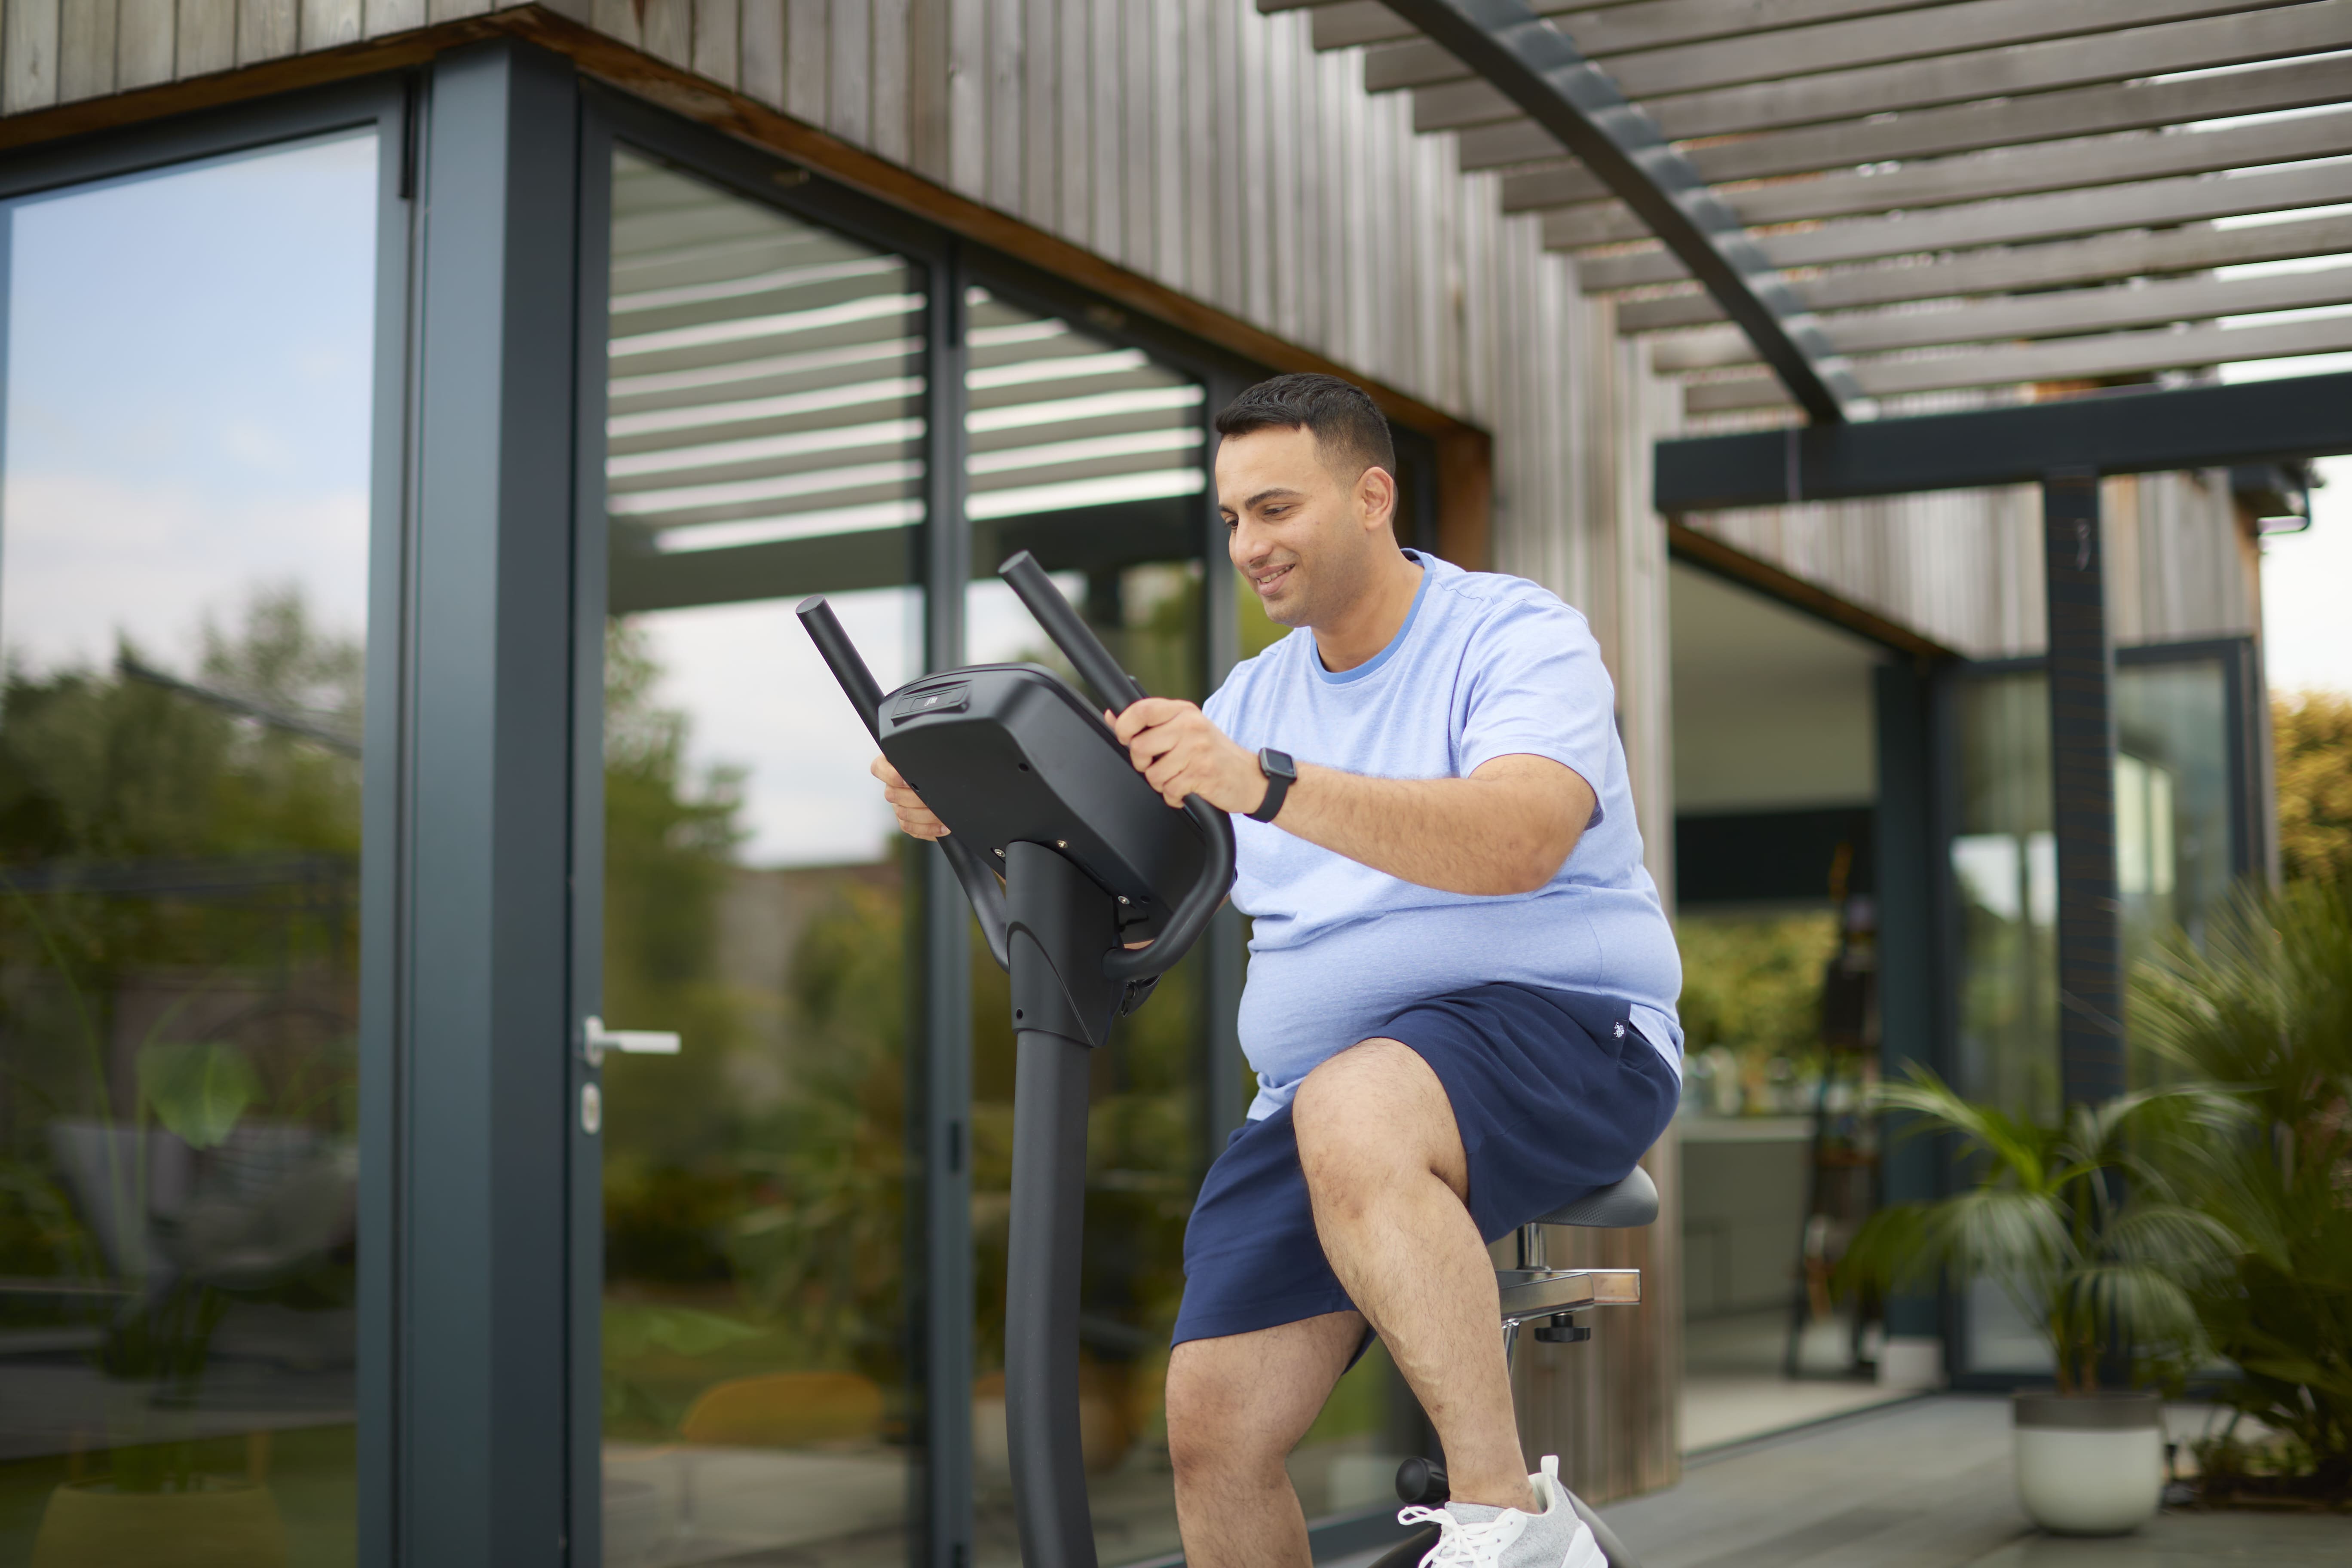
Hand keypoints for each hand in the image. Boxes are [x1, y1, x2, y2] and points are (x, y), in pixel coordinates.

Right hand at [872, 755, 948, 839]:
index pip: (879, 768)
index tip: (905, 780)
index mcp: (893, 765)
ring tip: (943, 815)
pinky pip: (910, 828)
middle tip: (934, 799)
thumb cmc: (939, 768)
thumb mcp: (932, 760)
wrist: (953, 782)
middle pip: (892, 794)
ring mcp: (897, 805)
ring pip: (902, 813)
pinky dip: (928, 829)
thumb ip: (925, 761)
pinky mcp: (905, 820)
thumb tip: (930, 763)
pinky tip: (944, 827)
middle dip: (916, 799)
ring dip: (926, 816)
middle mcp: (892, 786)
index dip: (889, 775)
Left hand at [1110, 698, 1266, 813]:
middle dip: (1143, 764)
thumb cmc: (1214, 754)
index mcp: (1183, 711)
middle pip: (1140, 746)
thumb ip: (1150, 723)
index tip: (1126, 739)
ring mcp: (1197, 749)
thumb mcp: (1184, 730)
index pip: (1142, 709)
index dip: (1125, 727)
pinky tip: (1187, 789)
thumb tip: (1112, 715)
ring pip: (1152, 773)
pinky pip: (1169, 790)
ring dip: (1161, 783)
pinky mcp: (1202, 773)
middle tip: (1160, 765)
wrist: (1250, 778)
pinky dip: (1174, 797)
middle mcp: (1190, 726)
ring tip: (1179, 777)